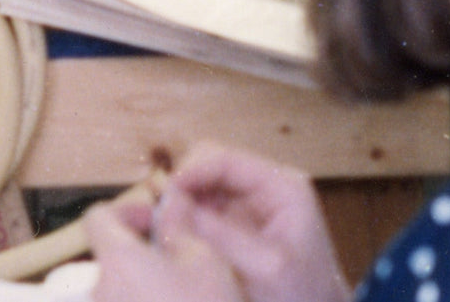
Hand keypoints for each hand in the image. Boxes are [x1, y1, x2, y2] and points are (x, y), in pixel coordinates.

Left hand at [86, 198, 244, 301]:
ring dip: (144, 285)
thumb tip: (171, 197)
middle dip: (142, 253)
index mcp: (118, 261)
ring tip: (183, 296)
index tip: (155, 221)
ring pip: (118, 289)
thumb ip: (180, 225)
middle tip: (182, 262)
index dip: (126, 211)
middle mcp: (99, 292)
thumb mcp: (205, 260)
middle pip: (110, 258)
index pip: (97, 218)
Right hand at [151, 143, 348, 301]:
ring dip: (175, 207)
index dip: (192, 172)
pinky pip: (200, 220)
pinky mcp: (234, 234)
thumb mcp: (266, 265)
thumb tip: (175, 207)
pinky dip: (180, 226)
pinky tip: (159, 240)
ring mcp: (247, 212)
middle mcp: (263, 191)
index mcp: (281, 187)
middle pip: (210, 172)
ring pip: (201, 195)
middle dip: (180, 189)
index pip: (228, 161)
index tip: (162, 194)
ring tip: (145, 225)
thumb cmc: (303, 293)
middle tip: (151, 214)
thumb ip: (224, 236)